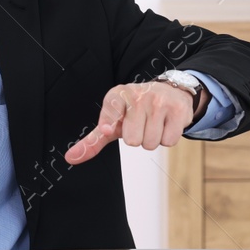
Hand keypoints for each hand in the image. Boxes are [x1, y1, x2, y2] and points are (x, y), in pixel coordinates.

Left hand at [65, 82, 198, 164]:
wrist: (168, 92)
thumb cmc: (135, 111)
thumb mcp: (112, 122)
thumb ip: (92, 141)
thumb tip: (71, 158)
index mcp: (118, 95)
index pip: (111, 109)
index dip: (109, 121)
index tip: (107, 128)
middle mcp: (138, 95)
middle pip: (133, 140)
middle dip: (137, 138)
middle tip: (141, 124)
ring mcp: (159, 101)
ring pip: (151, 143)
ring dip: (152, 139)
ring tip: (153, 124)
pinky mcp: (177, 109)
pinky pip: (168, 141)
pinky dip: (167, 138)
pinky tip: (166, 124)